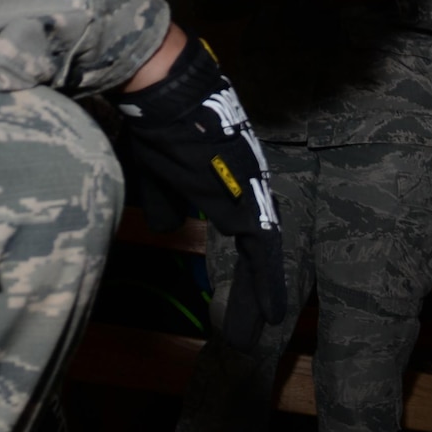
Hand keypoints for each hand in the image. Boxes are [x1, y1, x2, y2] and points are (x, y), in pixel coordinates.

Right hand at [116, 34, 286, 349]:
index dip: (246, 271)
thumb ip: (164, 199)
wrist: (168, 89)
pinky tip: (274, 315)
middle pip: (254, 255)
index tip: (249, 302)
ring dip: (255, 301)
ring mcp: (252, 199)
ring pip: (261, 260)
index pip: (241, 238)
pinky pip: (263, 253)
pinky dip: (266, 285)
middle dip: (252, 297)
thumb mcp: (157, 171)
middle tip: (250, 340)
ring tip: (252, 341)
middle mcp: (248, 195)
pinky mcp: (248, 203)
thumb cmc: (160, 123)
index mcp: (228, 190)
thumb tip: (162, 226)